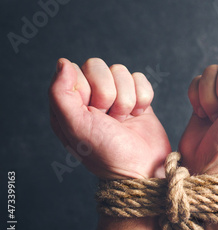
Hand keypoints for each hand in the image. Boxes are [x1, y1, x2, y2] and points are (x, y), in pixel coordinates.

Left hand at [49, 58, 170, 179]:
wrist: (144, 168)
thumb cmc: (108, 153)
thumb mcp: (76, 127)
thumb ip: (60, 93)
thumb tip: (63, 62)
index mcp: (69, 103)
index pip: (75, 71)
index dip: (88, 90)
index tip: (93, 113)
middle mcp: (90, 96)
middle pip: (98, 67)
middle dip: (109, 94)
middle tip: (110, 119)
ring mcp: (115, 96)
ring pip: (121, 71)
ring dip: (127, 99)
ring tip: (124, 120)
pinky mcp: (137, 97)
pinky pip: (139, 78)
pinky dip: (143, 98)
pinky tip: (138, 115)